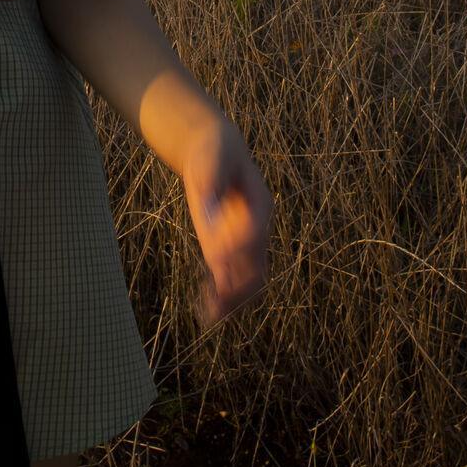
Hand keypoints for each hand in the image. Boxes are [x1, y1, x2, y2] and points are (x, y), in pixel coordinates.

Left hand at [176, 112, 271, 327]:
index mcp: (260, 202)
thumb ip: (211, 179)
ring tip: (211, 317)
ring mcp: (243, 241)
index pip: (255, 231)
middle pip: (258, 264)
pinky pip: (230, 278)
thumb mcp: (211, 157)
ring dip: (233, 300)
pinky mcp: (225, 248)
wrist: (216, 150)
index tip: (216, 260)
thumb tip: (207, 202)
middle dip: (239, 285)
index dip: (238, 247)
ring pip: (249, 280)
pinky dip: (222, 295)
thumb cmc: (214, 150)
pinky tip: (206, 310)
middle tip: (218, 302)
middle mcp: (257, 227)